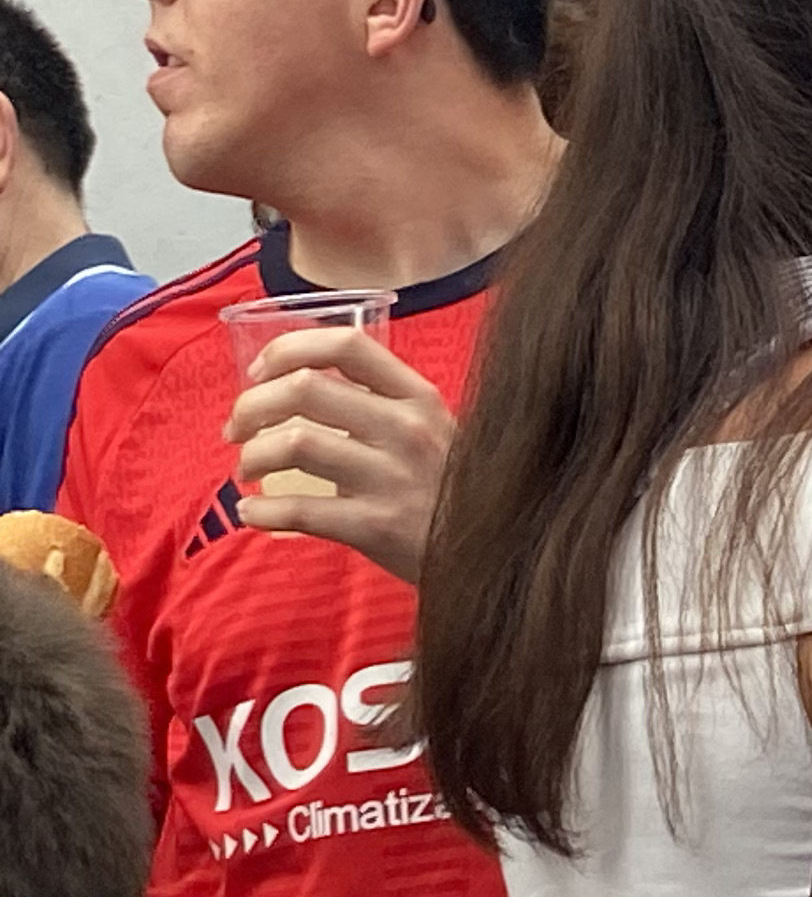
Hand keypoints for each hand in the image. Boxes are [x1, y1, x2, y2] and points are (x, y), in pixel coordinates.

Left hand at [226, 332, 451, 583]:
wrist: (489, 550)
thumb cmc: (444, 486)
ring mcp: (393, 477)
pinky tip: (253, 513)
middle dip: (250, 406)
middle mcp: (407, 428)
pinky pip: (299, 511)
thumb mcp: (430, 429)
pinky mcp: (377, 526)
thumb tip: (293, 387)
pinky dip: (260, 511)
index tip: (260, 373)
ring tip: (247, 470)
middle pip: (304, 389)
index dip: (289, 350)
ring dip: (251, 456)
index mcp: (417, 396)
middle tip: (237, 429)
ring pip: (293, 444)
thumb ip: (378, 403)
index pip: (346, 346)